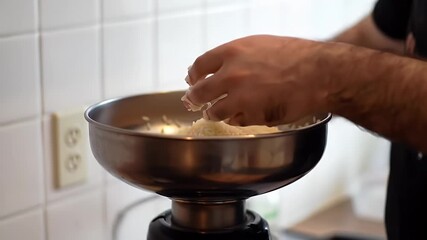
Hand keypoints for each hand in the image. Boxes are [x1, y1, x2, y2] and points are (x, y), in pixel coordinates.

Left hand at [183, 35, 330, 125]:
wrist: (319, 73)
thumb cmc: (295, 56)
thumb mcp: (260, 44)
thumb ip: (236, 56)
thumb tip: (219, 66)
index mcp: (232, 52)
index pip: (199, 66)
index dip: (193, 76)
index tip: (193, 80)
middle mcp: (231, 75)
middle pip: (200, 92)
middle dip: (194, 99)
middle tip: (194, 102)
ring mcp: (240, 98)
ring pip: (214, 112)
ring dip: (213, 113)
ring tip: (215, 113)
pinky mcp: (252, 116)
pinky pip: (236, 122)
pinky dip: (237, 119)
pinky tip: (244, 115)